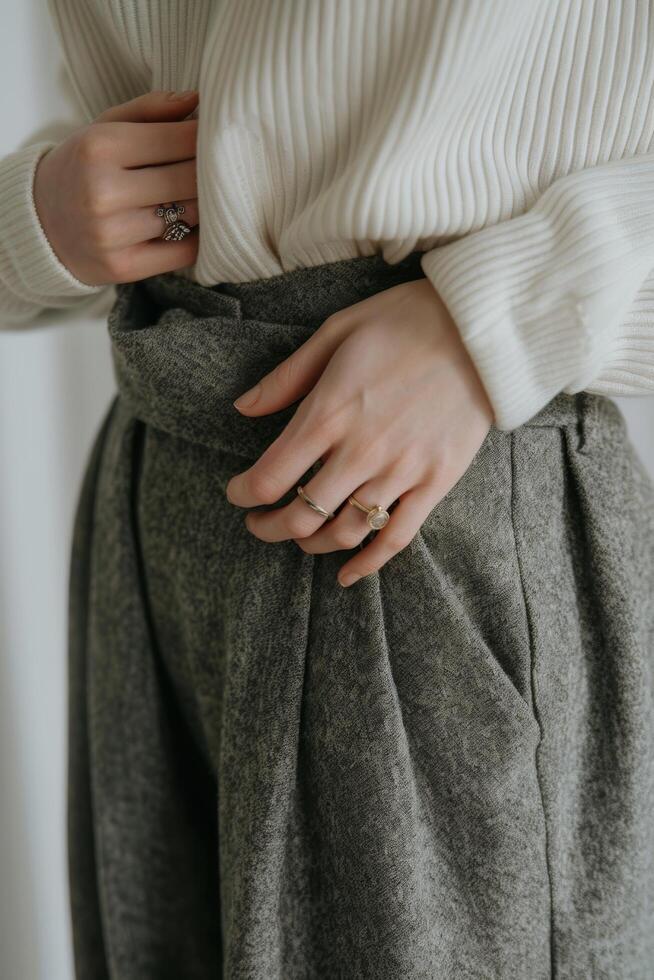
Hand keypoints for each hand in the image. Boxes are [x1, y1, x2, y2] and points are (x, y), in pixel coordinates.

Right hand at [33, 90, 199, 284]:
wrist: (41, 224)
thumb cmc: (83, 169)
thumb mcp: (104, 128)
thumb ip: (150, 110)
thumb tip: (197, 99)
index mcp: (100, 147)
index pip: (181, 139)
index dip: (207, 138)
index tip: (215, 139)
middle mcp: (104, 192)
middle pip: (190, 179)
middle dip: (211, 172)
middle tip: (218, 169)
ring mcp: (113, 234)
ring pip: (190, 215)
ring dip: (204, 204)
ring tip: (200, 195)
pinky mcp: (123, 267)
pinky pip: (185, 251)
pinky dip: (197, 237)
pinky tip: (192, 225)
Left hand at [225, 277, 495, 586]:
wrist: (481, 330)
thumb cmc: (404, 322)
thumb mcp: (336, 332)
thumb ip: (287, 377)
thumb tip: (242, 408)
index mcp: (329, 413)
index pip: (269, 477)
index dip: (243, 495)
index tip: (237, 494)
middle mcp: (361, 452)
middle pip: (301, 516)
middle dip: (269, 527)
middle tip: (259, 524)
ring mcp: (401, 472)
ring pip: (344, 533)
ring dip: (311, 544)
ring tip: (300, 537)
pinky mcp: (435, 483)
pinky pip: (396, 537)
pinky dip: (368, 564)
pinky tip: (346, 574)